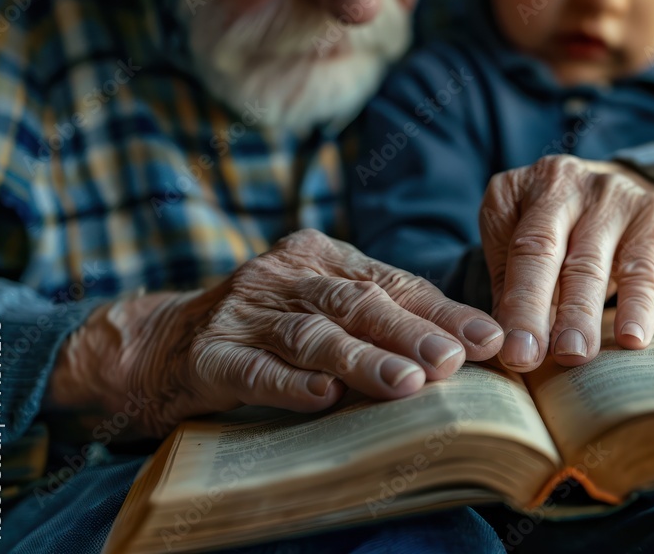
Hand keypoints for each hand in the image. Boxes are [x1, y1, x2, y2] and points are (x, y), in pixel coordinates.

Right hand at [47, 229, 503, 437]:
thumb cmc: (268, 325)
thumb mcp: (323, 304)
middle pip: (356, 304)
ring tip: (406, 384)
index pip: (393, 283)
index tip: (488, 339)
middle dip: (410, 333)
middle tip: (453, 360)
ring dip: (362, 360)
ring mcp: (244, 312)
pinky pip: (254, 370)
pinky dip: (290, 384)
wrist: (165, 341)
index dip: (441, 312)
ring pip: (312, 336)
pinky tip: (323, 399)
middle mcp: (285, 274)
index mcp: (322, 255)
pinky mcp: (210, 353)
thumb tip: (462, 346)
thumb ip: (379, 313)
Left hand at [480, 155, 653, 371]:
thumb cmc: (565, 237)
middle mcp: (560, 181)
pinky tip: (632, 339)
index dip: (508, 302)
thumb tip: (503, 346)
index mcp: (516, 190)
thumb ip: (512, 291)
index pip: (507, 249)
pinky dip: (637, 306)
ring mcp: (609, 192)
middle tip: (526, 357)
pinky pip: (642, 267)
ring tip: (573, 354)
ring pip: (589, 262)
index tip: (509, 350)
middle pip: (540, 250)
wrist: (633, 195)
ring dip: (579, 314)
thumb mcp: (528, 253)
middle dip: (531, 308)